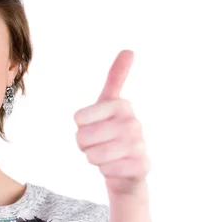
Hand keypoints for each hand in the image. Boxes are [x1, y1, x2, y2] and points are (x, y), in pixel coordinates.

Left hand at [73, 50, 150, 197]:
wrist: (128, 170)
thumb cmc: (112, 134)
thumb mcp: (108, 104)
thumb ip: (116, 77)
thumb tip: (129, 49)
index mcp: (122, 105)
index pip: (78, 118)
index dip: (79, 127)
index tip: (92, 125)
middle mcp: (134, 122)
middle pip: (83, 138)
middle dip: (84, 145)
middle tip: (98, 144)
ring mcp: (140, 145)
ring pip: (93, 155)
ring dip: (94, 158)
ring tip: (106, 155)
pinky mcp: (142, 166)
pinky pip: (107, 170)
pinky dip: (106, 171)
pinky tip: (117, 168)